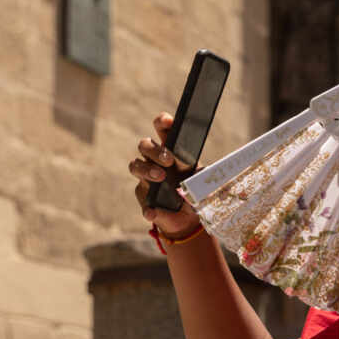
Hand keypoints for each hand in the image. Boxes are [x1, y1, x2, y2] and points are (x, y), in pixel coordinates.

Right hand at [129, 112, 201, 238]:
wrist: (190, 217)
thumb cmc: (195, 188)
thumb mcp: (203, 180)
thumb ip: (203, 174)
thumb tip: (203, 172)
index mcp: (171, 151)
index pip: (163, 130)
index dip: (162, 122)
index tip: (167, 121)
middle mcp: (154, 161)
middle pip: (145, 145)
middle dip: (155, 150)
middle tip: (168, 161)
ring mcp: (146, 179)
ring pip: (135, 166)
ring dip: (146, 170)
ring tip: (160, 177)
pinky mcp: (145, 200)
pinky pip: (143, 202)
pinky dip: (148, 207)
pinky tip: (153, 212)